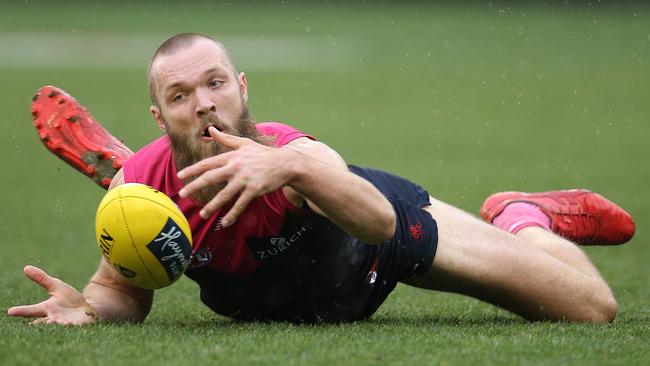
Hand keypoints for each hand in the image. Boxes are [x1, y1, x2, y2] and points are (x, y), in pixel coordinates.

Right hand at [7, 266, 97, 324]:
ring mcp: (64, 322)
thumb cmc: (68, 299)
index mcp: (47, 308)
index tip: (10, 311)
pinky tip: (69, 324)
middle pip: (42, 322)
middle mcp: (53, 317)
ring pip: (57, 326)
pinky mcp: (77, 325)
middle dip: (38, 323)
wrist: (87, 308)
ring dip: (54, 324)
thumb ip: (42, 279)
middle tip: (32, 324)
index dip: (21, 311)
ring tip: (51, 321)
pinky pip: (73, 327)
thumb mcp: (56, 286)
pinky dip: (70, 326)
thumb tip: (26, 268)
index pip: (32, 310)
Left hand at [177, 126, 295, 225]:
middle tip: (182, 194)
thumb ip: (225, 139)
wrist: (285, 164)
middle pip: (211, 178)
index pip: (208, 163)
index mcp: (231, 156)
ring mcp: (245, 179)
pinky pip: (240, 204)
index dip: (193, 170)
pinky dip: (232, 214)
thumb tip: (210, 130)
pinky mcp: (254, 190)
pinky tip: (225, 222)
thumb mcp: (244, 144)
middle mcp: (236, 167)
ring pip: (224, 195)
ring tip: (203, 214)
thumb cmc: (263, 154)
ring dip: (212, 206)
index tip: (180, 175)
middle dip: (195, 186)